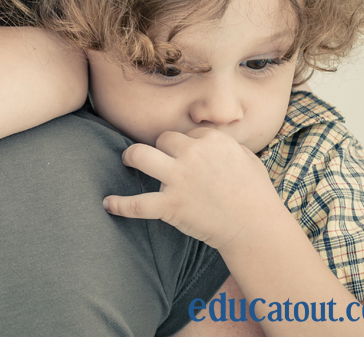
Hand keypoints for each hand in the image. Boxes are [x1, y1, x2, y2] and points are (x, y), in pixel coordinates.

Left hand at [102, 127, 283, 252]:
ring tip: (127, 161)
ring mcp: (179, 179)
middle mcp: (193, 154)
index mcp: (212, 140)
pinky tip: (107, 203)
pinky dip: (119, 205)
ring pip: (139, 155)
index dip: (185, 145)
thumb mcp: (246, 157)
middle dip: (161, 148)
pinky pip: (136, 204)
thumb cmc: (256, 193)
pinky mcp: (170, 205)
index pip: (186, 134)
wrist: (256, 227)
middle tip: (159, 159)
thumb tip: (208, 140)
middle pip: (162, 139)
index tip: (187, 157)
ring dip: (130, 157)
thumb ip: (224, 145)